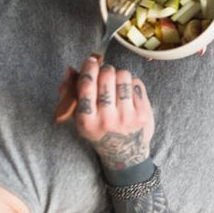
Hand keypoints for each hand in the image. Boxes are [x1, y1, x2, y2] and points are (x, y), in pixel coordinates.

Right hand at [69, 56, 154, 170]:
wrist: (125, 152)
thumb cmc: (99, 129)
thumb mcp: (79, 117)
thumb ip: (70, 94)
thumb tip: (70, 69)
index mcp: (87, 121)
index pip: (86, 86)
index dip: (88, 68)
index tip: (91, 60)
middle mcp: (107, 119)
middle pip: (106, 77)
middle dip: (105, 69)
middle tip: (105, 71)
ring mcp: (127, 117)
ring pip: (124, 77)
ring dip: (119, 73)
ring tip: (117, 80)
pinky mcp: (143, 113)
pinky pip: (137, 84)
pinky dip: (131, 82)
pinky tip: (127, 90)